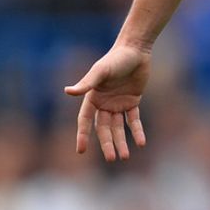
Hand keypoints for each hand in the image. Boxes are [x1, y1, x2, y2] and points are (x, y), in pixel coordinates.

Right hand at [65, 43, 150, 160]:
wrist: (135, 51)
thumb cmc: (115, 59)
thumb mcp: (100, 71)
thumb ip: (86, 84)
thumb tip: (68, 91)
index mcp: (92, 98)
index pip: (85, 121)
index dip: (83, 135)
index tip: (81, 151)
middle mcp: (104, 104)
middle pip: (104, 128)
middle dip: (107, 143)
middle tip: (111, 159)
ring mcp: (118, 104)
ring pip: (119, 127)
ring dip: (122, 141)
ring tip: (125, 156)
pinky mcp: (133, 101)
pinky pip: (134, 119)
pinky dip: (137, 131)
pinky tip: (141, 142)